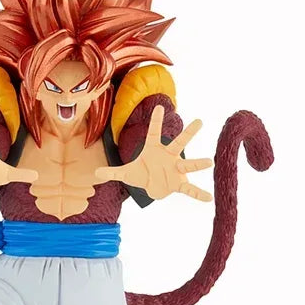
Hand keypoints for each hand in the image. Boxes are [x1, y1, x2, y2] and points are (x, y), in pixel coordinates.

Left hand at [95, 105, 212, 200]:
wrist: (152, 186)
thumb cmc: (141, 173)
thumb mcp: (125, 173)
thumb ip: (112, 171)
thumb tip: (95, 172)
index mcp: (154, 149)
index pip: (154, 133)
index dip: (156, 121)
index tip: (160, 107)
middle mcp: (168, 156)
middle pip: (179, 143)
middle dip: (188, 133)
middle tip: (199, 121)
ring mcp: (175, 169)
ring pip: (188, 164)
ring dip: (198, 163)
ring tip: (209, 162)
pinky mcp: (178, 183)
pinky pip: (189, 188)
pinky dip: (197, 193)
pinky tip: (208, 197)